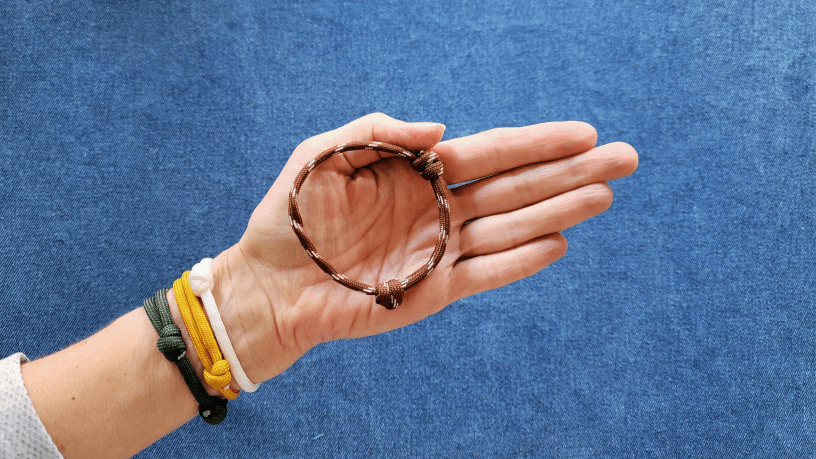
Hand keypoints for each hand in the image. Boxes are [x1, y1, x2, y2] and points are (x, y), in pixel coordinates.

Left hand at [211, 113, 637, 382]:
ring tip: (604, 195)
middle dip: (572, 171)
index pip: (493, 152)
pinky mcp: (435, 289)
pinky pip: (487, 273)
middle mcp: (441, 208)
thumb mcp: (324, 154)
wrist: (270, 283)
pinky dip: (522, 260)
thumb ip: (380, 133)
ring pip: (513, 226)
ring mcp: (443, 249)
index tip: (584, 133)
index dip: (538, 142)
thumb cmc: (293, 215)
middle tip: (626, 159)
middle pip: (518, 186)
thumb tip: (441, 130)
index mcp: (420, 172)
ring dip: (560, 210)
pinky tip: (560, 242)